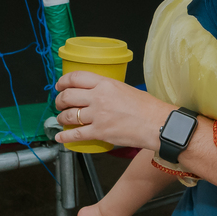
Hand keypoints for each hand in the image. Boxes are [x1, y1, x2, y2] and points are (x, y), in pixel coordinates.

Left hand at [53, 71, 170, 150]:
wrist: (157, 124)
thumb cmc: (148, 108)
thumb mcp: (126, 89)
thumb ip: (109, 90)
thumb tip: (98, 93)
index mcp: (106, 84)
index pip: (76, 77)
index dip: (63, 81)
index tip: (60, 85)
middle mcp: (99, 97)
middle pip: (68, 96)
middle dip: (59, 101)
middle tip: (59, 104)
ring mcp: (98, 115)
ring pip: (68, 115)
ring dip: (61, 118)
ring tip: (62, 120)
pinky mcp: (99, 132)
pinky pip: (75, 134)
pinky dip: (65, 137)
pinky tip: (60, 138)